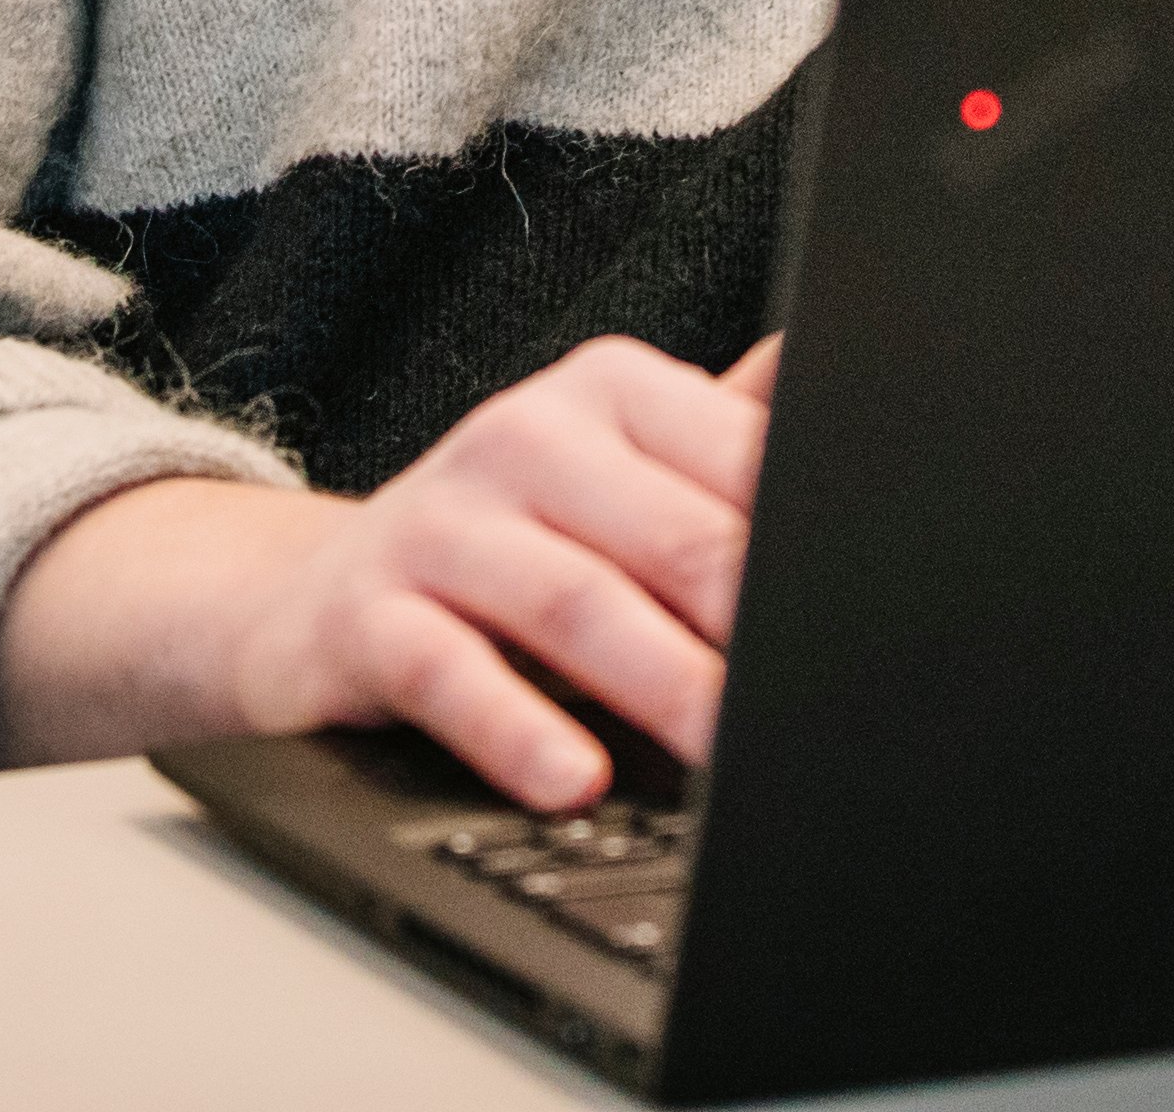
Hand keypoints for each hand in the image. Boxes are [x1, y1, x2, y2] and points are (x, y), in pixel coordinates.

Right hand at [0, 333, 774, 807]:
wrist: (312, 596)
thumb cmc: (510, 542)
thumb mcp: (625, 475)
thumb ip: (734, 443)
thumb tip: (850, 399)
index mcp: (611, 393)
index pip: (738, 463)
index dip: (806, 555)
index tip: (861, 624)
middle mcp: (524, 437)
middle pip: (672, 537)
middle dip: (751, 630)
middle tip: (814, 707)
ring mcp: (441, 523)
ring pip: (572, 603)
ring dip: (661, 684)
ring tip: (725, 753)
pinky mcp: (367, 615)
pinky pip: (447, 671)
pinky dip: (515, 730)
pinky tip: (573, 779)